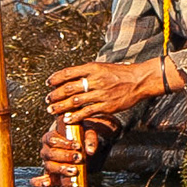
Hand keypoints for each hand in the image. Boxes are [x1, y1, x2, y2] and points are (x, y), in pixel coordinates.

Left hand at [46, 58, 175, 124]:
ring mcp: (101, 93)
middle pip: (69, 87)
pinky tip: (68, 119)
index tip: (48, 83)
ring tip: (52, 110)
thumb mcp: (103, 67)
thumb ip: (88, 72)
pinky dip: (75, 116)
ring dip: (61, 107)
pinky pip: (87, 112)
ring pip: (75, 101)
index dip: (56, 78)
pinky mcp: (106, 106)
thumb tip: (71, 76)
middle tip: (47, 99)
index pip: (69, 72)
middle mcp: (95, 80)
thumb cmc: (121, 73)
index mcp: (93, 68)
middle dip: (55, 95)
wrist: (139, 80)